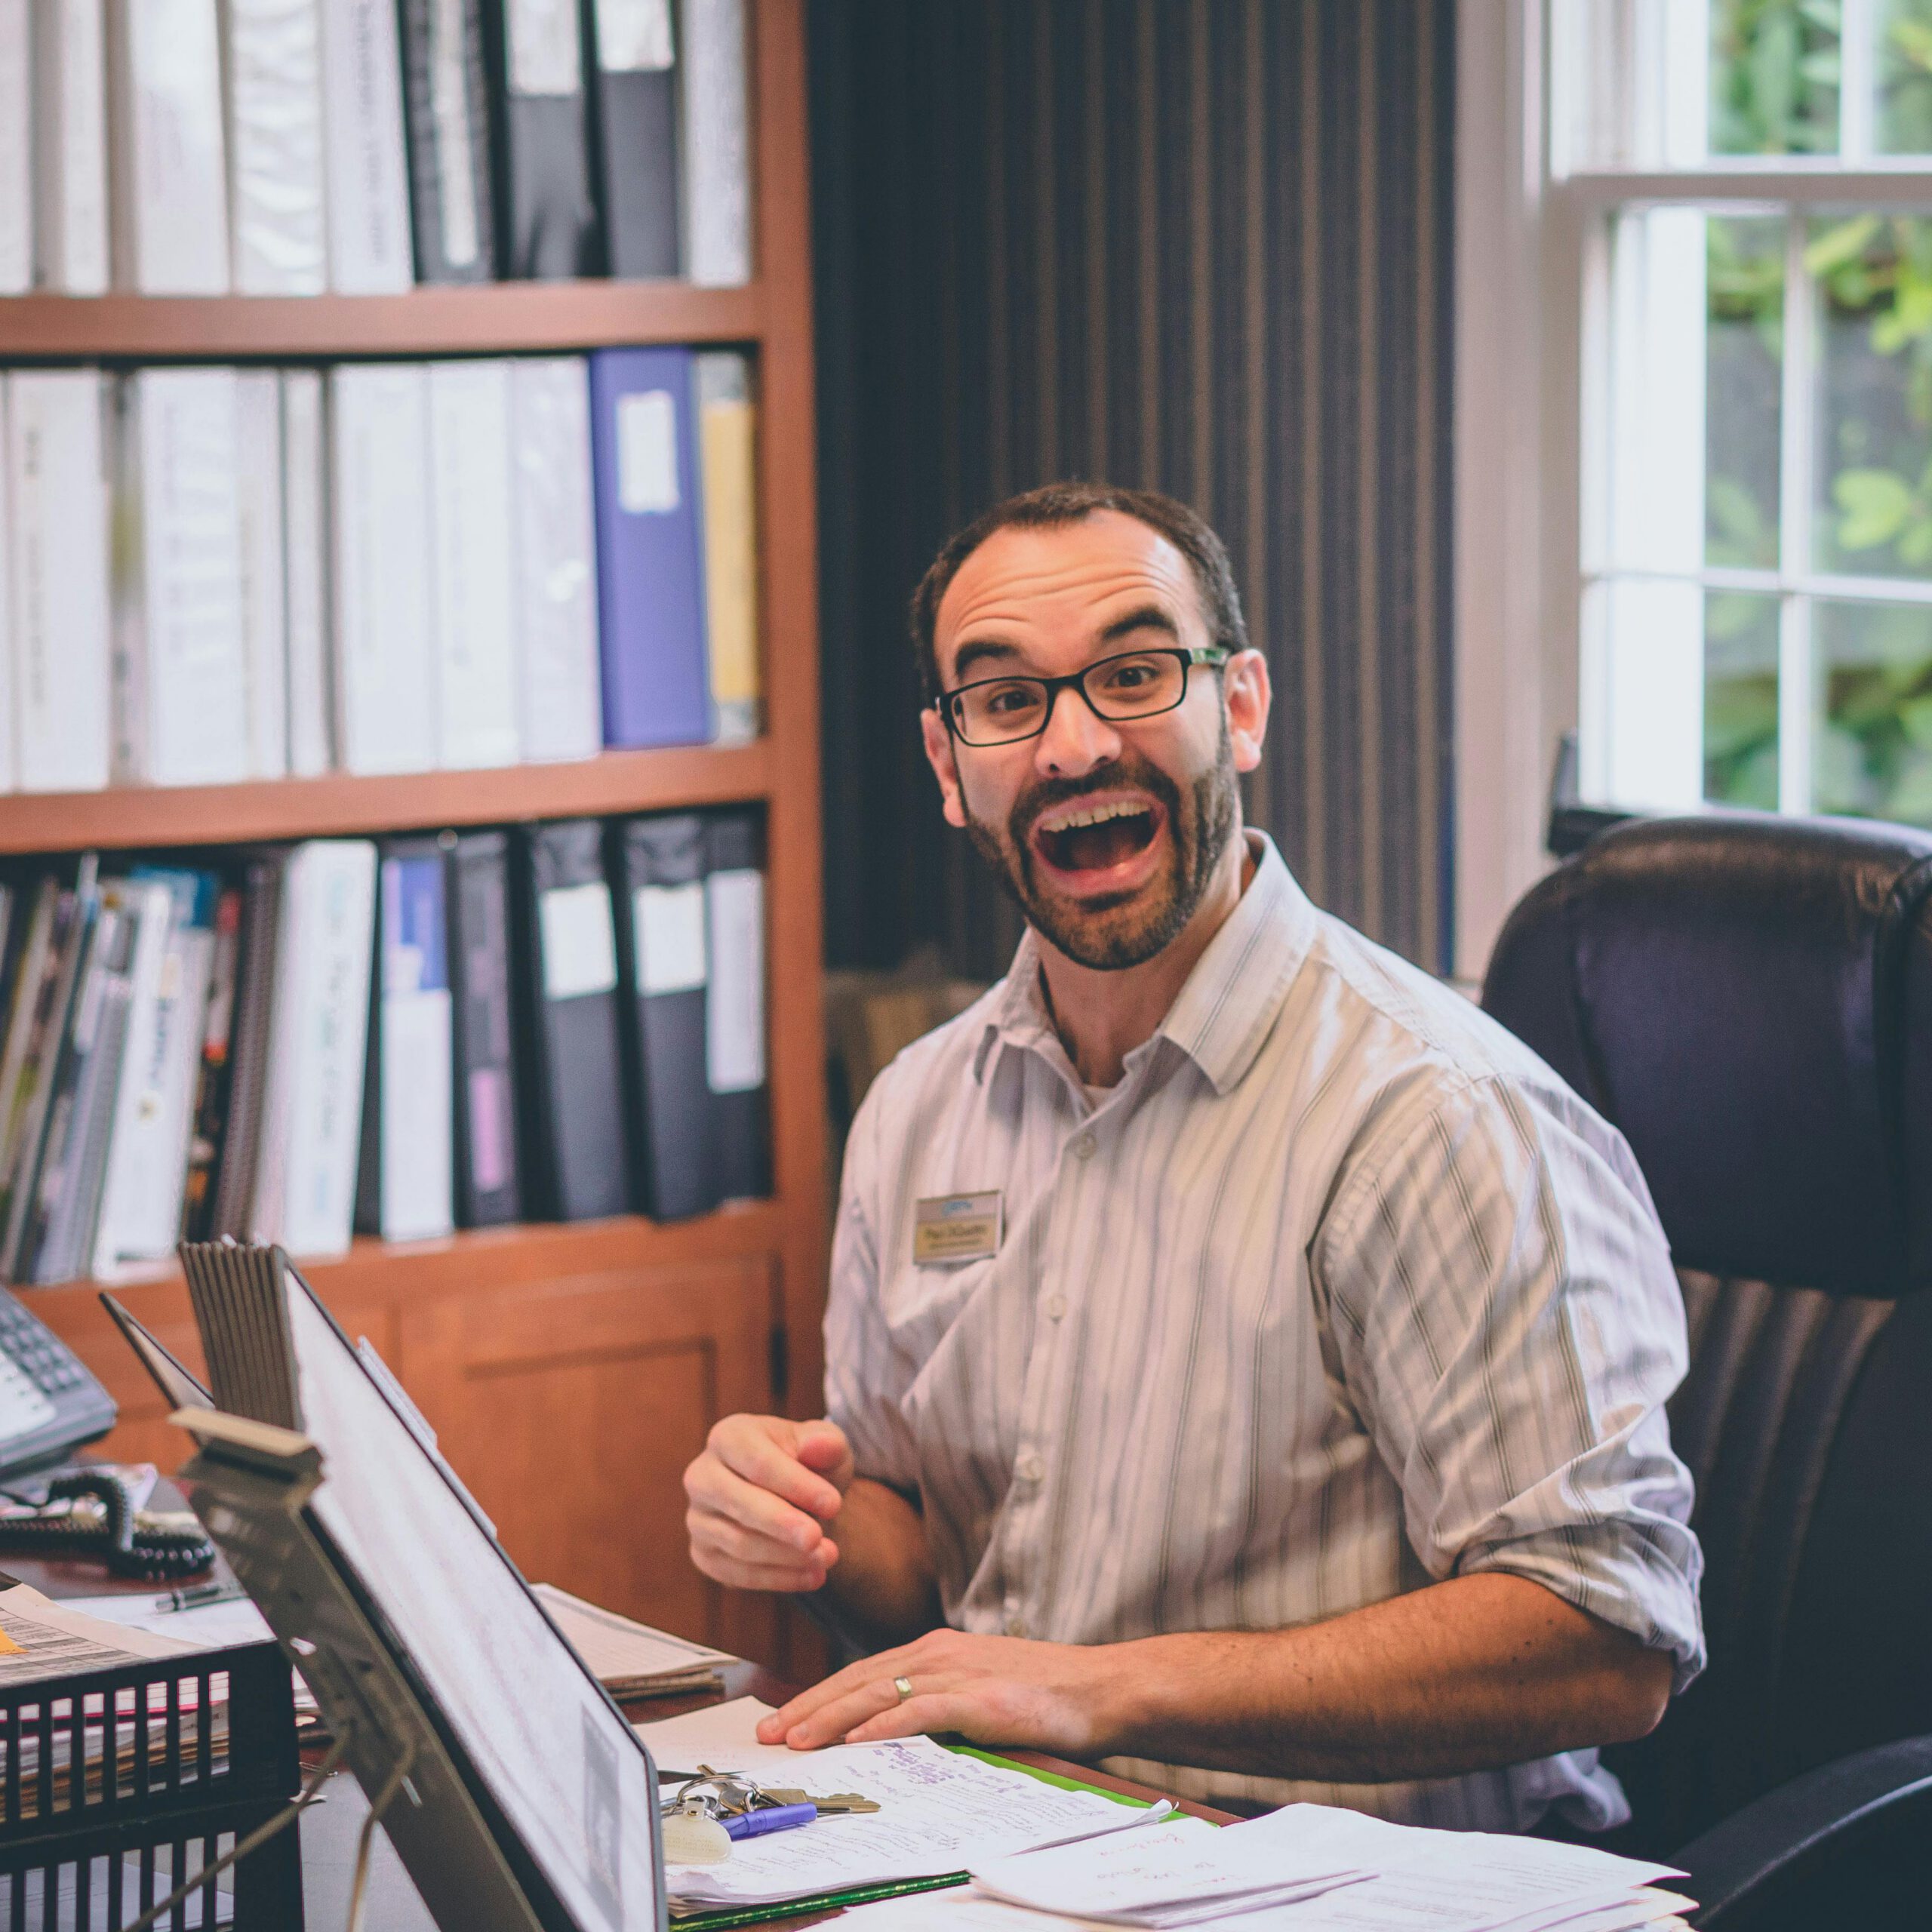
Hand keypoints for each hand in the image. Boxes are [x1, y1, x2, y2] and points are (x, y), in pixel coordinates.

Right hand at [684, 1414, 853, 1592]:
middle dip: (782, 1524)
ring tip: (828, 1557)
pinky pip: (736, 1573)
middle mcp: (703, 1475)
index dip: (796, 1485)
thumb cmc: (810, 1464)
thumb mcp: (826, 1446)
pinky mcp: (703, 1553)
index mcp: (729, 1436)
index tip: (834, 1504)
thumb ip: (826, 1443)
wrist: (797, 1498)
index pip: (759, 1462)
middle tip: (817, 1540)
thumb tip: (820, 1444)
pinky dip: (777, 1578)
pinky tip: (812, 1576)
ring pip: (739, 1542)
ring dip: (786, 1556)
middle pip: (739, 1502)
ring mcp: (697, 1517)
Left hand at [756, 1627, 1128, 1757]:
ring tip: (795, 1739)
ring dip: (831, 1716)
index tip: (782, 1721)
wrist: (1099, 1688)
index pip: (862, 1672)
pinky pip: (921, 1709)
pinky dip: (884, 1722)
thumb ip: (937, 1702)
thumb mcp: (979, 1690)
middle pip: (857, 1679)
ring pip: (878, 1692)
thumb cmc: (1044, 1695)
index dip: (818, 1696)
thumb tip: (892, 1729)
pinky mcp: (979, 1697)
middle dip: (807, 1707)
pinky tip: (857, 1738)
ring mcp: (958, 1672)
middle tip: (768, 1735)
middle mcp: (939, 1653)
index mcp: (937, 1651)